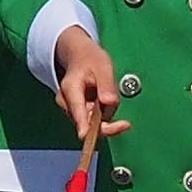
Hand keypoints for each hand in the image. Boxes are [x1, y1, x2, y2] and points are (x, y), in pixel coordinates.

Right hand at [53, 27, 125, 143]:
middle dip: (106, 122)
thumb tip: (109, 103)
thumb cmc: (90, 60)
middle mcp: (67, 103)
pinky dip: (104, 114)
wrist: (80, 57)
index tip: (89, 135)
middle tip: (125, 124)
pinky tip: (105, 99)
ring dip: (106, 115)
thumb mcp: (103, 66)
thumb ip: (106, 85)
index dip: (85, 126)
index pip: (78, 112)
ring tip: (109, 93)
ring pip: (92, 125)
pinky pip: (94, 122)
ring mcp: (72, 110)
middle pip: (86, 125)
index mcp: (70, 89)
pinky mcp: (78, 114)